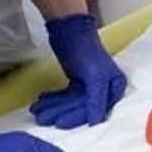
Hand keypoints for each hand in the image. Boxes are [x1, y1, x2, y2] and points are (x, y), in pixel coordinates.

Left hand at [30, 13, 127, 128]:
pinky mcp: (78, 81)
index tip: (60, 123)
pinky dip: (54, 99)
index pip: (96, 109)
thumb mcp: (95, 75)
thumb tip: (95, 121)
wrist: (70, 28)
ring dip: (53, 107)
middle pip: (81, 106)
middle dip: (60, 111)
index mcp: (115, 85)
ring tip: (36, 110)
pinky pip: (66, 95)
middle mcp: (105, 87)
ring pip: (71, 102)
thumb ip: (97, 98)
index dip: (77, 117)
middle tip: (42, 117)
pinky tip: (41, 101)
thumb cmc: (86, 49)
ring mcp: (90, 84)